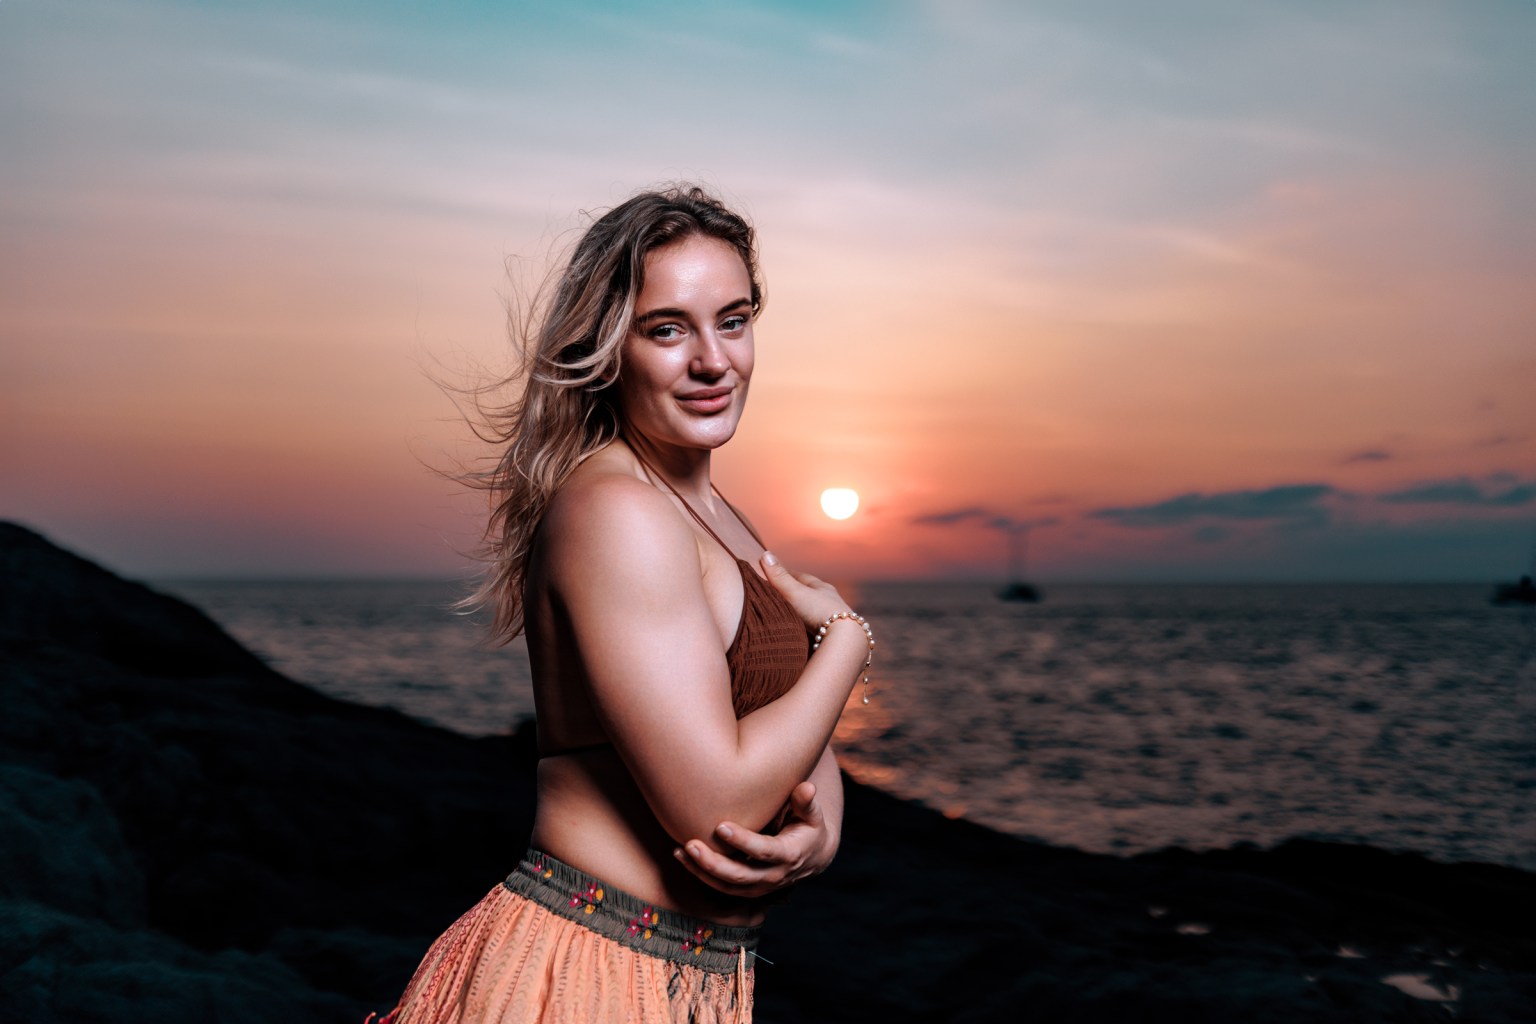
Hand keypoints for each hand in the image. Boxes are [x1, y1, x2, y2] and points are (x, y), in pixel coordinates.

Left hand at [672, 780, 836, 898]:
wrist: (813, 856)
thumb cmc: (809, 826)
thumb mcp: (812, 814)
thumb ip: (806, 802)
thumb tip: (806, 787)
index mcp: (790, 855)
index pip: (764, 851)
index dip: (743, 841)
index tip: (720, 826)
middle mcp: (775, 876)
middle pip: (741, 875)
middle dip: (714, 862)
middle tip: (691, 844)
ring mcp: (760, 886)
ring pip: (727, 886)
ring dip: (702, 871)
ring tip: (680, 851)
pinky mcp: (748, 889)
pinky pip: (721, 887)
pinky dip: (701, 875)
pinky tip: (682, 857)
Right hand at [759, 551, 849, 628]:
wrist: (844, 639)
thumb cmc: (819, 611)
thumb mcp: (795, 592)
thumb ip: (779, 577)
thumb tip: (765, 554)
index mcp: (821, 587)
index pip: (801, 577)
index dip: (786, 574)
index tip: (772, 573)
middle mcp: (829, 600)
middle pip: (809, 593)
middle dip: (795, 593)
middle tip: (778, 593)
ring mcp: (833, 618)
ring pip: (814, 611)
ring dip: (802, 611)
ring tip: (787, 614)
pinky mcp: (833, 634)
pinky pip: (816, 627)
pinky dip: (807, 626)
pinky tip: (801, 632)